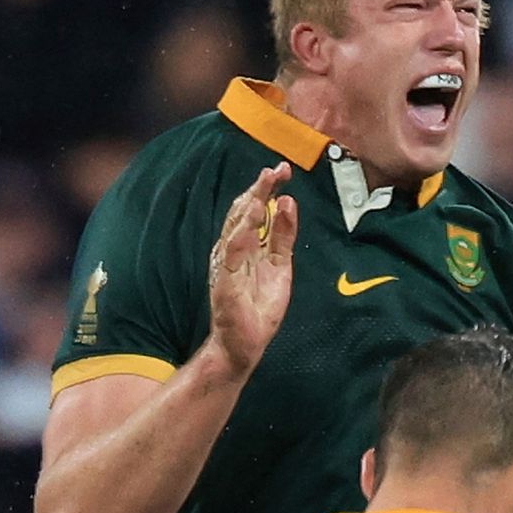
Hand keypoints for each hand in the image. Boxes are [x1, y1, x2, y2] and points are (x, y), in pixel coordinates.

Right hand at [205, 164, 297, 378]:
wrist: (244, 344)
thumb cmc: (259, 308)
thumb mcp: (280, 266)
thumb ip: (282, 236)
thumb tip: (287, 203)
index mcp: (245, 246)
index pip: (252, 209)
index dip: (266, 189)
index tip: (282, 171)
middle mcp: (232, 250)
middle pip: (243, 210)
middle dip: (260, 188)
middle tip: (278, 168)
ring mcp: (227, 263)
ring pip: (237, 224)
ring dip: (252, 200)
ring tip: (267, 181)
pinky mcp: (225, 279)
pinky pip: (233, 249)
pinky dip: (244, 228)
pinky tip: (254, 212)